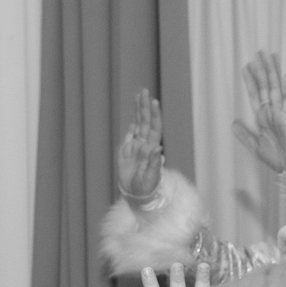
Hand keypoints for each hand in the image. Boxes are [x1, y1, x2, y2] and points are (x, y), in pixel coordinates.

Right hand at [114, 89, 163, 204]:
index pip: (154, 127)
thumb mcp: (150, 178)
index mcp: (151, 149)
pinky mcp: (127, 152)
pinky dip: (132, 126)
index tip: (153, 101)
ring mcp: (136, 147)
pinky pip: (130, 136)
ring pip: (138, 125)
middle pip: (146, 122)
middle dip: (145, 106)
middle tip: (144, 91)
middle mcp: (145, 145)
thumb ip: (154, 163)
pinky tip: (134, 118)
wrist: (136, 195)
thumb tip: (158, 148)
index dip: (154, 115)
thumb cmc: (146, 189)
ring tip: (139, 96)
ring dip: (139, 112)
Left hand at [230, 51, 285, 175]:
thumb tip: (233, 123)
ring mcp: (281, 112)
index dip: (250, 81)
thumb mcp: (255, 146)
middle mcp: (271, 111)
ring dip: (271, 72)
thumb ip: (244, 134)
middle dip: (261, 70)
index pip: (255, 94)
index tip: (246, 67)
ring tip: (269, 57)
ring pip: (275, 88)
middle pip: (265, 86)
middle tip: (259, 53)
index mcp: (263, 117)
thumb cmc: (277, 158)